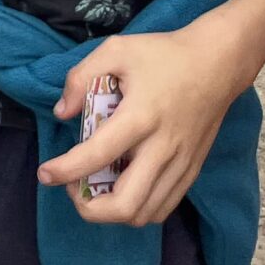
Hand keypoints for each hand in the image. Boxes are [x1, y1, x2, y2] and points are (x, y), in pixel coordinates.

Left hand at [37, 23, 252, 227]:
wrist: (218, 62)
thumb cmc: (164, 54)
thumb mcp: (117, 49)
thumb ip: (81, 77)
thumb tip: (61, 112)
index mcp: (140, 117)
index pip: (96, 156)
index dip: (65, 171)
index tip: (45, 174)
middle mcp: (162, 148)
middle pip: (124, 205)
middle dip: (89, 208)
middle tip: (73, 188)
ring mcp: (181, 164)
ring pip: (143, 214)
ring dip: (111, 213)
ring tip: (95, 190)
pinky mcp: (192, 170)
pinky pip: (162, 208)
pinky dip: (137, 210)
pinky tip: (123, 190)